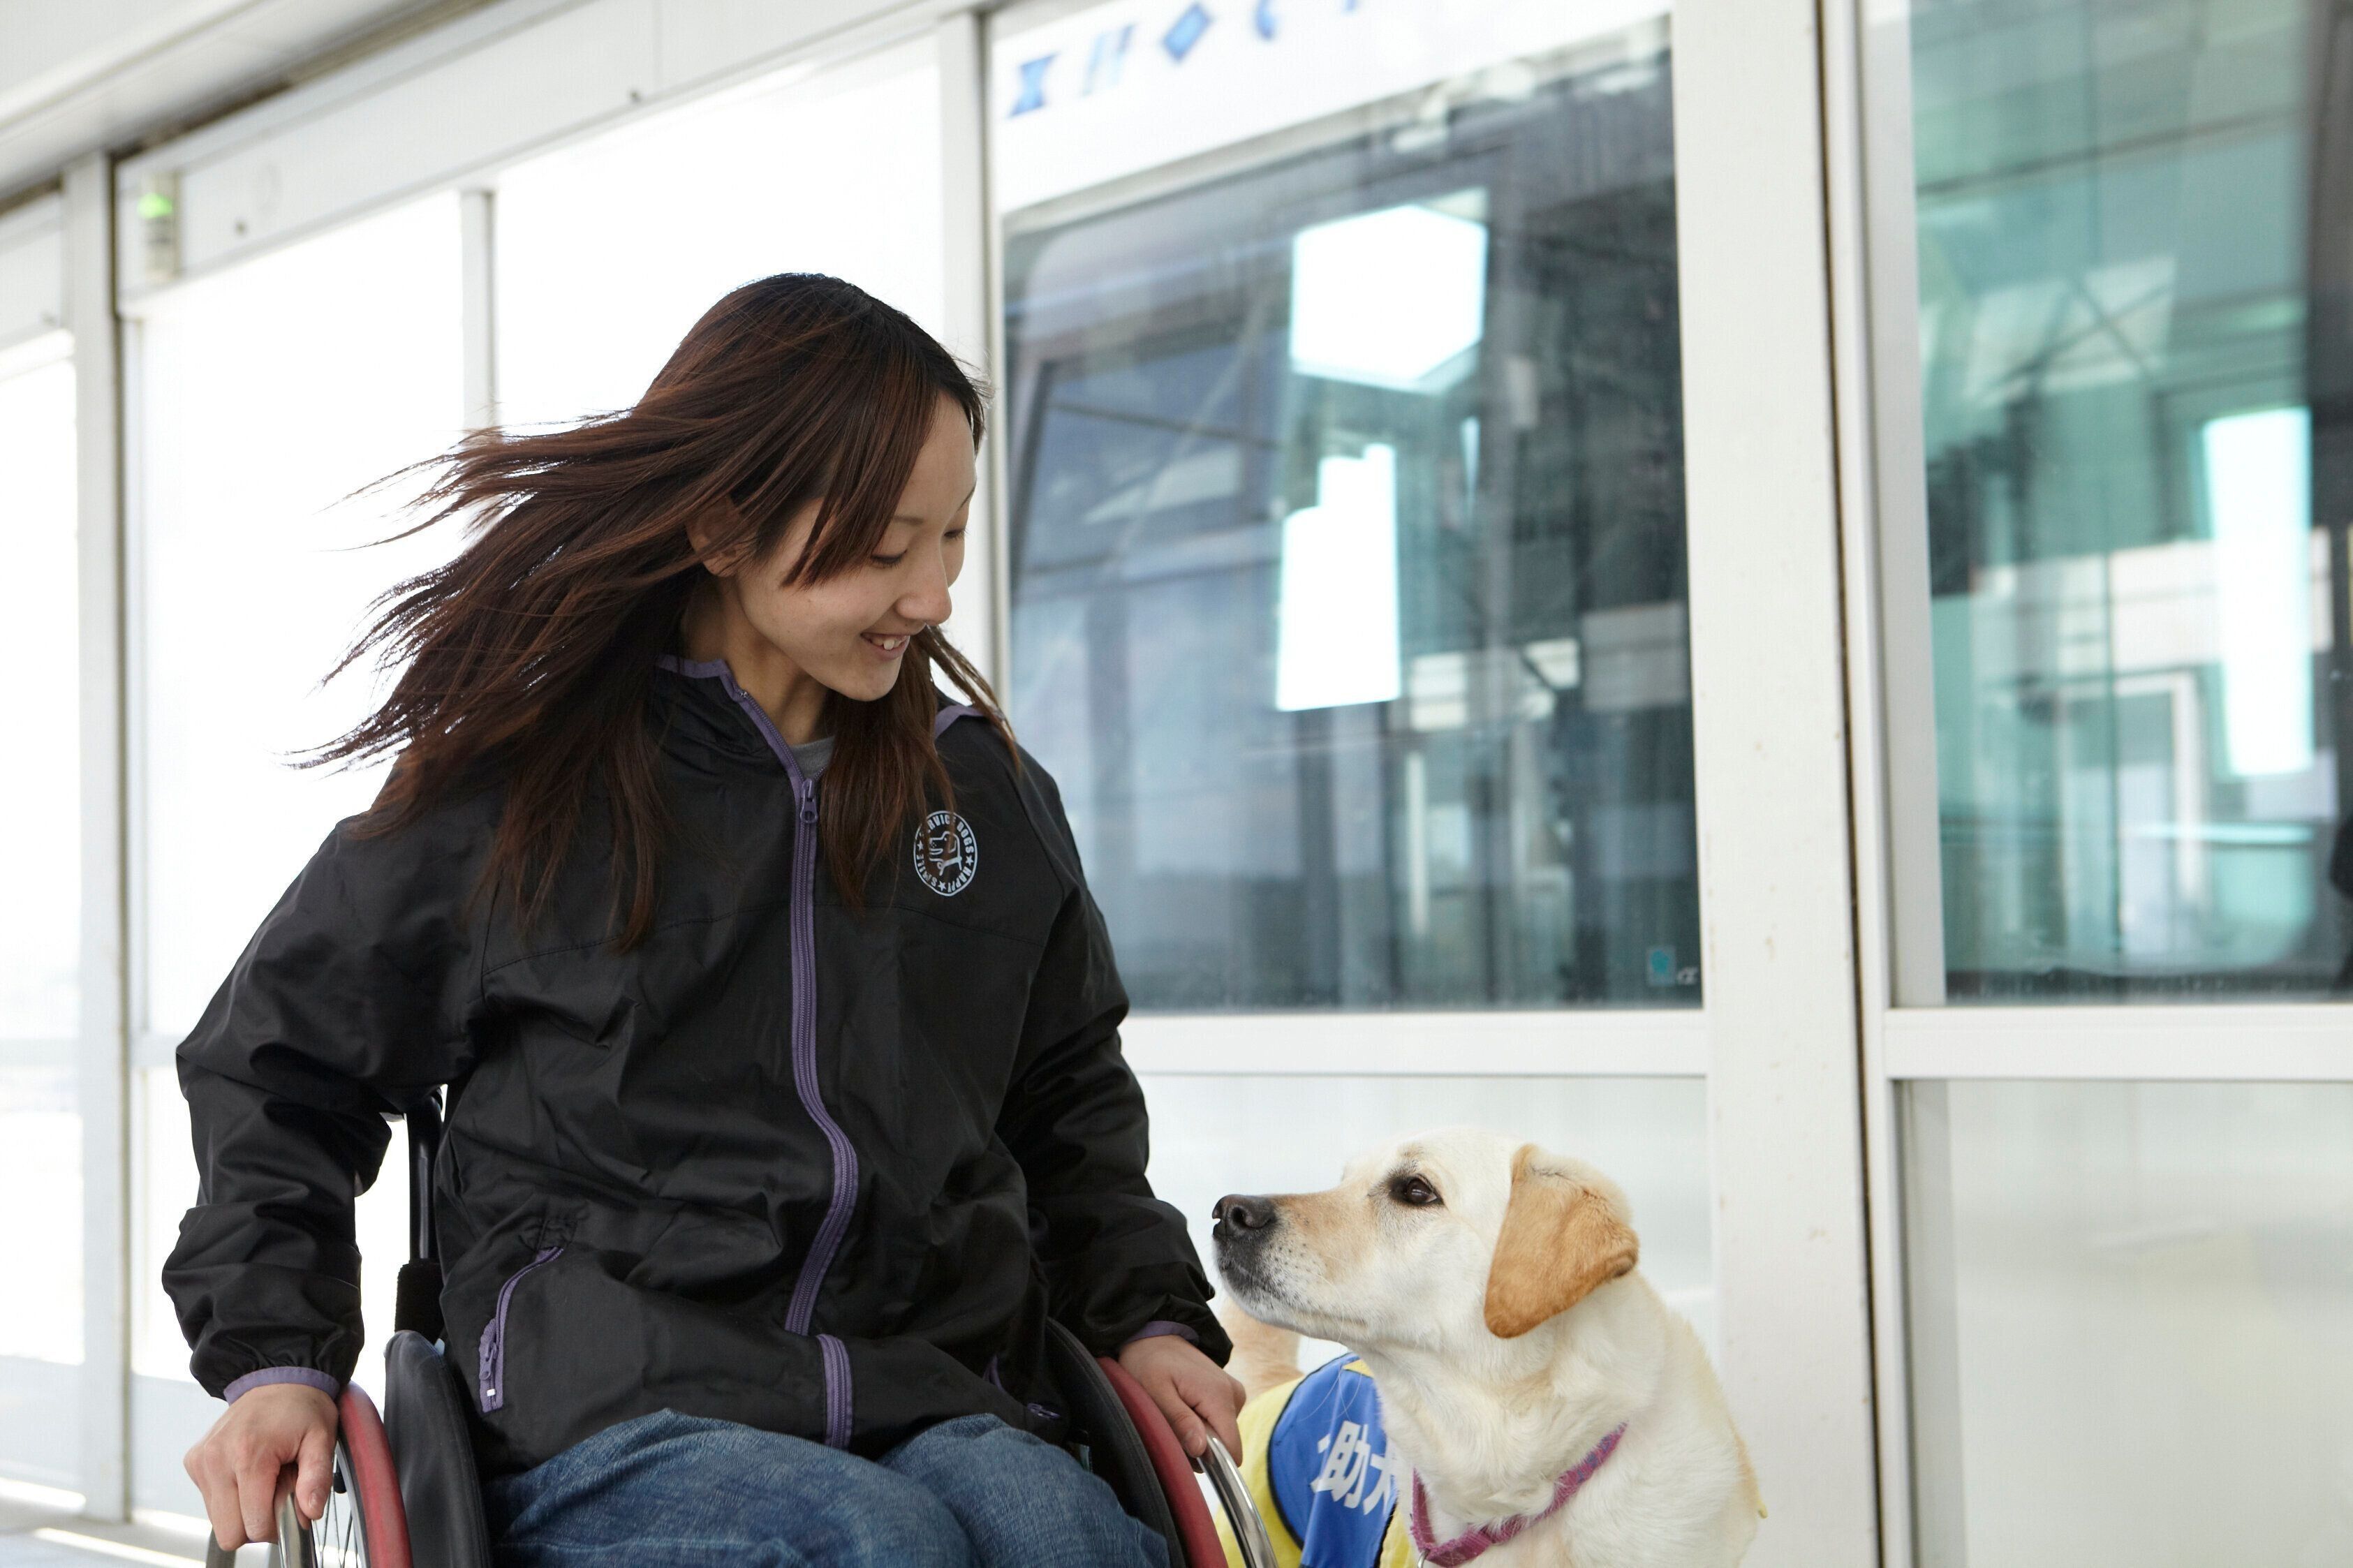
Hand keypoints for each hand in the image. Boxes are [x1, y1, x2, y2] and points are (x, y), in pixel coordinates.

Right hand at [184, 1383, 337, 1551]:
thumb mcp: (321, 1440)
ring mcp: (201, 1461)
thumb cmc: (301, 1409)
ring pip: (218, 1521)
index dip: (275, 1525)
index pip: (253, 1524)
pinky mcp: (194, 1462)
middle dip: (256, 1521)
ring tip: (264, 1478)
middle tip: (276, 1491)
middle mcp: (217, 1459)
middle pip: (229, 1531)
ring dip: (243, 1509)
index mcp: (249, 1454)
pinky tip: (248, 1472)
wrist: (278, 1380)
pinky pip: (211, 1501)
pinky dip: (231, 1496)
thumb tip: (309, 1514)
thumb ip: (317, 1480)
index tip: (290, 1504)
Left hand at [1117, 1332, 1245, 1459]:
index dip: (1210, 1459)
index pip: (1231, 1448)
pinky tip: (1183, 1406)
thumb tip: (1201, 1449)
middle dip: (1197, 1445)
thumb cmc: (1150, 1361)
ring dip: (1196, 1433)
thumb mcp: (1156, 1392)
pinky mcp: (1228, 1393)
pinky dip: (1200, 1422)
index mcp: (1219, 1395)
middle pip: (1224, 1444)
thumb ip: (1180, 1420)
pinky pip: (1218, 1422)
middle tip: (1170, 1424)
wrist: (1155, 1335)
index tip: (1183, 1449)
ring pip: (1220, 1435)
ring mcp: (1233, 1393)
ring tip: (1174, 1411)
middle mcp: (1234, 1394)